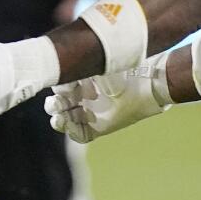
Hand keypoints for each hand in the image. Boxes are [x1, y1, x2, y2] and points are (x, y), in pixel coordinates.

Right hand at [45, 54, 170, 143]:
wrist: (146, 86)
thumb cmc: (124, 70)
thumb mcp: (99, 65)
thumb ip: (79, 69)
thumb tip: (61, 73)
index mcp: (82, 79)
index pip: (60, 86)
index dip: (59, 88)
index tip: (68, 84)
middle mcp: (84, 96)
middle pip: (59, 104)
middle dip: (54, 105)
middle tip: (59, 103)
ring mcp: (91, 112)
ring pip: (66, 120)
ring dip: (59, 119)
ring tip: (60, 117)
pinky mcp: (99, 127)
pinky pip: (80, 134)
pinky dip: (72, 132)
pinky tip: (70, 125)